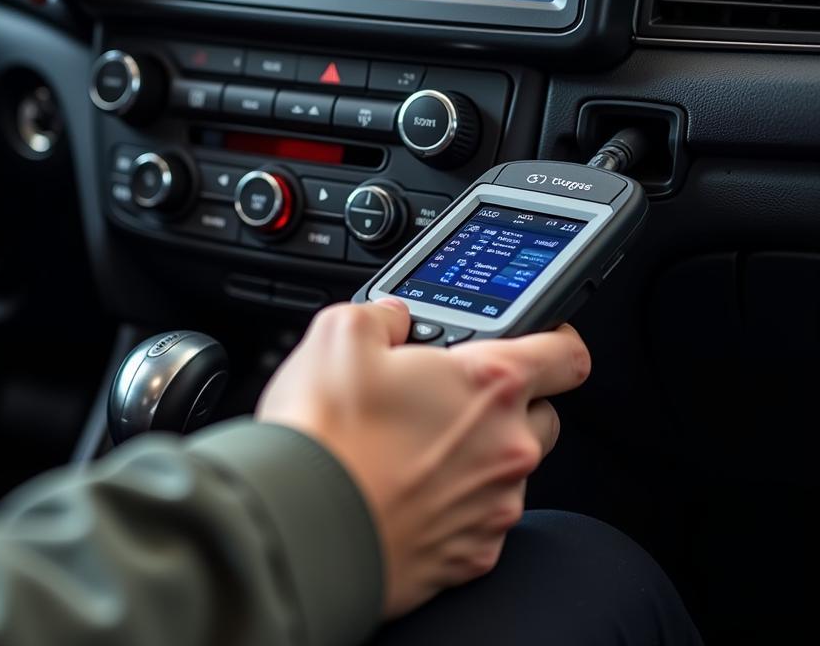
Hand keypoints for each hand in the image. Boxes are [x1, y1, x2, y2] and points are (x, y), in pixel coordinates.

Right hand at [257, 300, 590, 617]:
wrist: (304, 529)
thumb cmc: (328, 435)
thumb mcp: (341, 333)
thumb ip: (384, 314)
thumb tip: (393, 320)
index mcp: (490, 384)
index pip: (567, 353)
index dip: (556, 337)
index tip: (541, 338)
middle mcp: (508, 447)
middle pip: (543, 413)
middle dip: (507, 401)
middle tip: (450, 395)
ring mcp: (495, 507)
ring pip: (509, 469)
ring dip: (477, 455)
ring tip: (413, 446)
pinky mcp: (474, 556)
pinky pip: (481, 519)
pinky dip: (455, 504)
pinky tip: (406, 490)